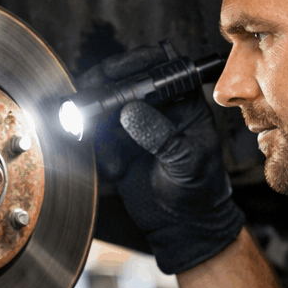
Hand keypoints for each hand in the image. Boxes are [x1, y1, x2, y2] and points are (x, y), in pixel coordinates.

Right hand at [78, 46, 244, 274]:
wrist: (182, 226)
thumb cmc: (199, 189)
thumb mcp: (187, 160)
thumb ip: (162, 135)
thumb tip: (131, 111)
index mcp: (182, 100)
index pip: (161, 67)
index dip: (140, 61)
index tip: (121, 70)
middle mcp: (155, 107)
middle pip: (124, 79)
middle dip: (106, 82)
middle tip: (93, 91)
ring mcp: (132, 125)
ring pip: (104, 102)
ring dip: (92, 109)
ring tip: (89, 121)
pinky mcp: (113, 146)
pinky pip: (94, 132)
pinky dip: (91, 139)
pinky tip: (107, 160)